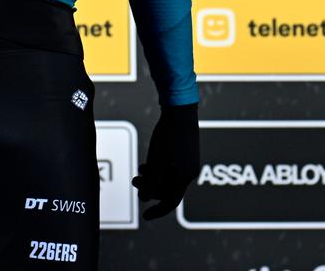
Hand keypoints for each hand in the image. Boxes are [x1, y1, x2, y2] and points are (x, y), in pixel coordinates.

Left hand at [132, 102, 200, 220]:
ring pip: (168, 178)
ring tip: (140, 169)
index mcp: (185, 176)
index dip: (157, 210)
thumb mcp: (157, 160)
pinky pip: (171, 168)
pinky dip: (159, 168)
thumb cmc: (168, 134)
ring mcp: (189, 161)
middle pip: (168, 189)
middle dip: (151, 187)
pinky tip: (149, 162)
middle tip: (135, 180)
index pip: (171, 201)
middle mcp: (190, 171)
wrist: (180, 108)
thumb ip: (152, 182)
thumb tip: (145, 198)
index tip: (145, 216)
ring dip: (153, 177)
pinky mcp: (186, 152)